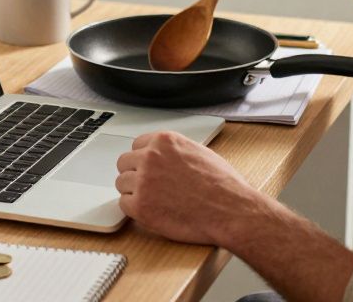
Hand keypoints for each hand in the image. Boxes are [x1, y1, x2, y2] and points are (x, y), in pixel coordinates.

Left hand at [115, 131, 257, 245]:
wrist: (231, 210)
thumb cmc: (223, 186)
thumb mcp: (199, 152)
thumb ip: (175, 151)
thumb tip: (165, 156)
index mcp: (165, 141)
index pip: (137, 145)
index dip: (143, 159)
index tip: (147, 168)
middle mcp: (151, 157)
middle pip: (125, 162)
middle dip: (135, 174)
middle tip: (149, 186)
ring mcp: (144, 181)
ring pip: (122, 183)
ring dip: (134, 192)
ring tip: (154, 200)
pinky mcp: (141, 206)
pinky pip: (124, 204)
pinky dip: (135, 209)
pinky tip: (152, 211)